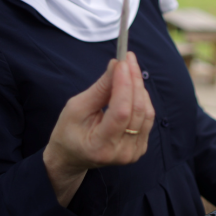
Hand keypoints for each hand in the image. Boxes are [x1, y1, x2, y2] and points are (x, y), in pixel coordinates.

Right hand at [43, 52, 154, 206]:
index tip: (122, 62)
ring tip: (128, 70)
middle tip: (128, 58)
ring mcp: (133, 152)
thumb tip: (117, 65)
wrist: (71, 157)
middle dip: (134, 80)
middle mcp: (121, 153)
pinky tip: (131, 88)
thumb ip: (100, 89)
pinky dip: (141, 99)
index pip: (120, 112)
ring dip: (139, 88)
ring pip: (147, 113)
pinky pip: (147, 119)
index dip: (124, 84)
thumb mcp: (76, 108)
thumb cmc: (68, 131)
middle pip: (137, 111)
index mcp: (100, 146)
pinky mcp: (140, 148)